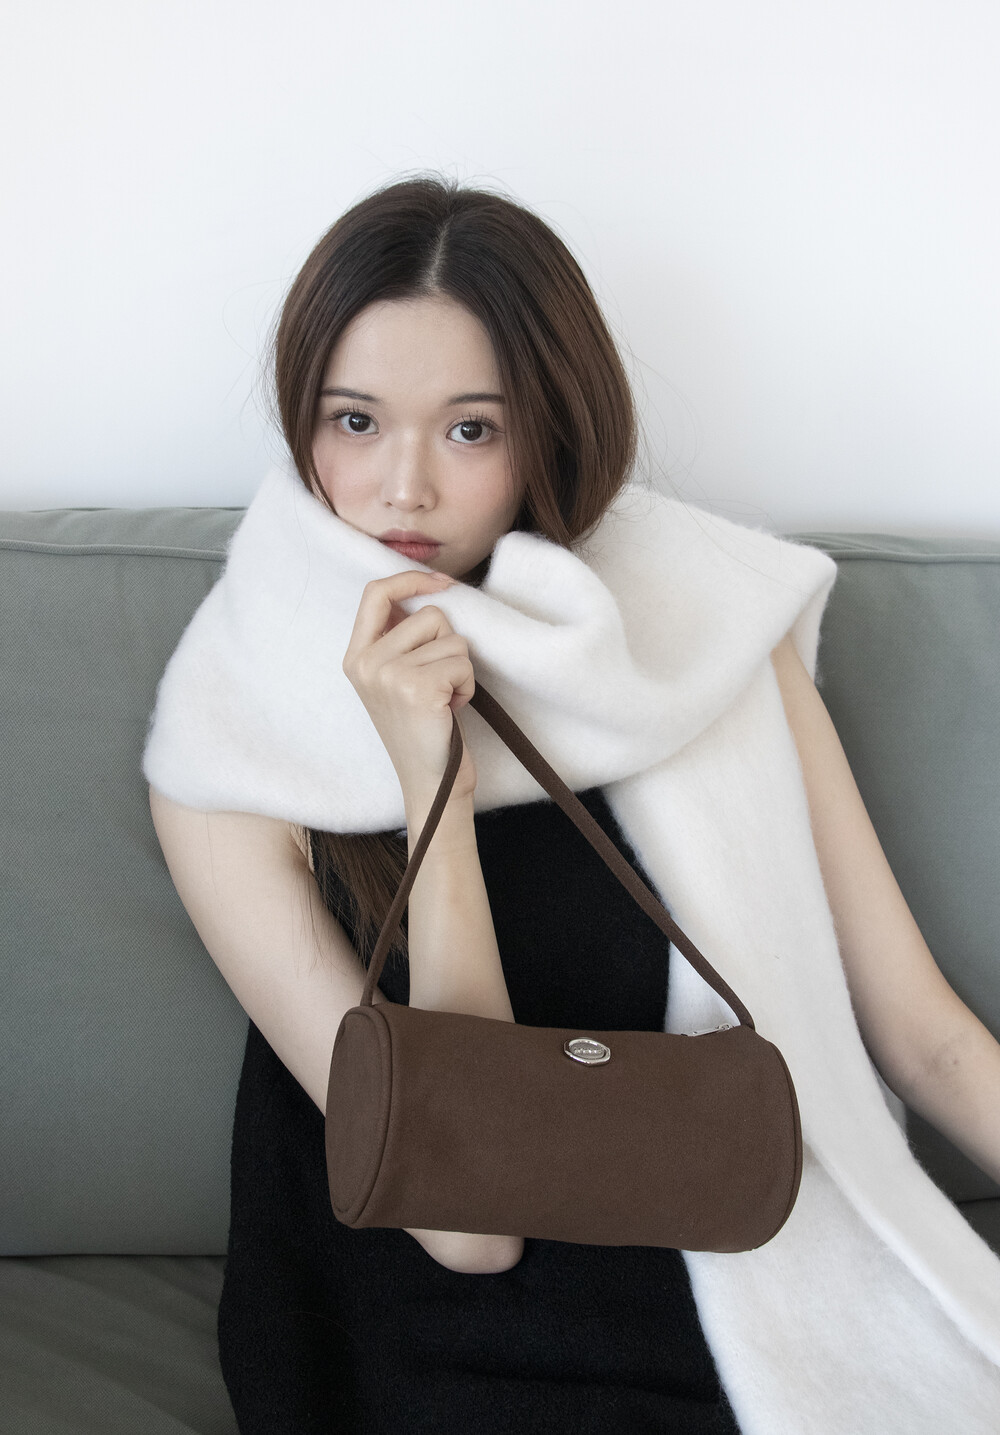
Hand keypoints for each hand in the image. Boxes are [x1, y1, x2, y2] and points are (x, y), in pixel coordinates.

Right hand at [342, 571, 477, 810]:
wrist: (430, 783)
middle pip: (430, 615)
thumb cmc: (423, 729)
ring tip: (443, 699)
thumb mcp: (396, 679)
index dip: (411, 579)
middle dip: (448, 645)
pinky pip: (462, 662)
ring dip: (460, 668)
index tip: (441, 583)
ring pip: (452, 638)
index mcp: (356, 657)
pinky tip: (451, 710)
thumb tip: (429, 589)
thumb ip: (400, 638)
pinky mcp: (417, 687)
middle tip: (439, 683)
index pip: (375, 593)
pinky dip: (467, 686)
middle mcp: (366, 663)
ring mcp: (389, 675)